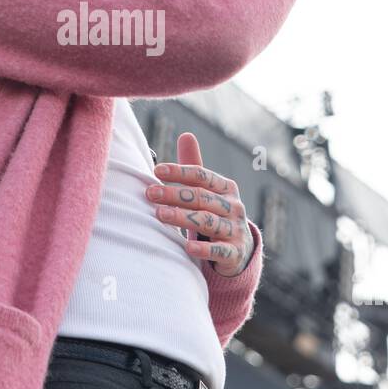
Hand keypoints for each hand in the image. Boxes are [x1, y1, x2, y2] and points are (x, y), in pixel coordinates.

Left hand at [145, 132, 254, 276]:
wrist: (238, 251)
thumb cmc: (214, 214)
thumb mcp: (207, 191)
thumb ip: (195, 166)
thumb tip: (185, 135)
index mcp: (226, 188)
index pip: (202, 175)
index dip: (180, 172)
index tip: (157, 170)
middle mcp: (233, 207)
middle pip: (201, 197)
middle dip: (174, 194)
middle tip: (150, 193)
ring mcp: (235, 230)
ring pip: (208, 221)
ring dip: (182, 217)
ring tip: (159, 214)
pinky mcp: (234, 253)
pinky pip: (219, 250)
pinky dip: (204, 248)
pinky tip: (187, 246)